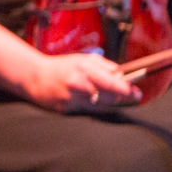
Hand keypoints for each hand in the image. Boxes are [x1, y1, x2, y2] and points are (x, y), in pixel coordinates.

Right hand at [20, 51, 141, 112]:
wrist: (34, 76)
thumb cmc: (61, 66)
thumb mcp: (82, 59)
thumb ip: (104, 66)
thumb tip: (123, 75)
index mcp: (84, 68)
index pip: (113, 83)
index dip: (128, 90)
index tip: (137, 93)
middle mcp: (79, 83)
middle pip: (110, 97)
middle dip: (120, 97)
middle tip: (127, 95)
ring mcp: (72, 98)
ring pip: (100, 106)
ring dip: (106, 102)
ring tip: (103, 95)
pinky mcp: (67, 109)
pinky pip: (88, 111)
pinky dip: (92, 107)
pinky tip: (86, 100)